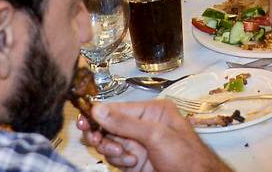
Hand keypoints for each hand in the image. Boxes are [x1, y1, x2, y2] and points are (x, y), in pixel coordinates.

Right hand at [80, 99, 230, 171]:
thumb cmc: (187, 156)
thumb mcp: (156, 135)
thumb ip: (126, 123)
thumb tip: (100, 109)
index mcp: (152, 112)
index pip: (118, 108)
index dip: (99, 114)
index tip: (84, 120)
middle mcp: (144, 126)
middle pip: (109, 126)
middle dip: (102, 134)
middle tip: (95, 139)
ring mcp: (138, 144)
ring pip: (109, 143)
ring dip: (111, 150)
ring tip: (123, 154)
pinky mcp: (134, 161)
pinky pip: (114, 158)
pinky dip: (118, 161)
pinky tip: (131, 163)